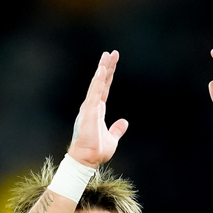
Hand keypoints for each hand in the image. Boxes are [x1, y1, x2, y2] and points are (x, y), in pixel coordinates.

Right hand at [68, 50, 128, 168]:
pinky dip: (98, 80)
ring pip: (97, 83)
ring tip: (108, 55)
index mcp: (97, 111)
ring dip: (102, 68)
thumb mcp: (112, 139)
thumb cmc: (97, 151)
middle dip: (106, 67)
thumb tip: (124, 122)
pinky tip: (102, 69)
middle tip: (112, 52)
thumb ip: (117, 129)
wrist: (88, 160)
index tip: (112, 62)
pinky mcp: (88, 111)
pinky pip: (94, 92)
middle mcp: (92, 106)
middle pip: (100, 82)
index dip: (108, 75)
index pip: (104, 89)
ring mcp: (89, 107)